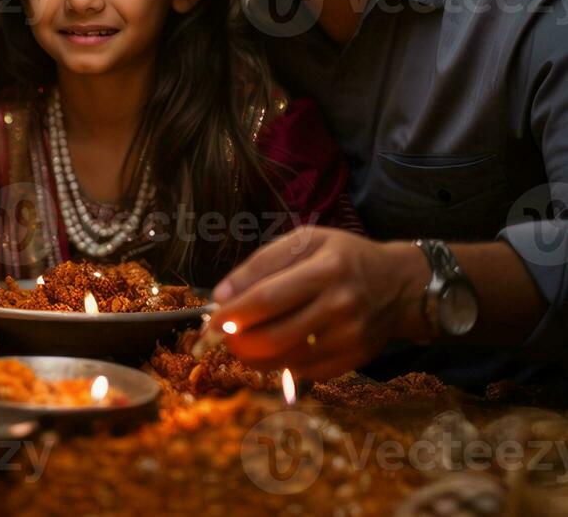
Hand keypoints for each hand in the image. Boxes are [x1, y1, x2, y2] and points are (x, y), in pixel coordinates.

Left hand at [212, 226, 430, 380]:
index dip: (232, 314)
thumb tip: (221, 296)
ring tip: (239, 344)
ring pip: (285, 358)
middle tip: (218, 337)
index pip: (267, 298)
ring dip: (251, 357)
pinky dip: (279, 365)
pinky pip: (303, 370)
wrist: (401, 286)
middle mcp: (341, 305)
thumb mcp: (306, 241)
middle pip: (273, 335)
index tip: (210, 320)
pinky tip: (271, 351)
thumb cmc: (343, 258)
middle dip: (236, 341)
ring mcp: (349, 337)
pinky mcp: (353, 359)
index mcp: (327, 269)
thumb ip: (261, 264)